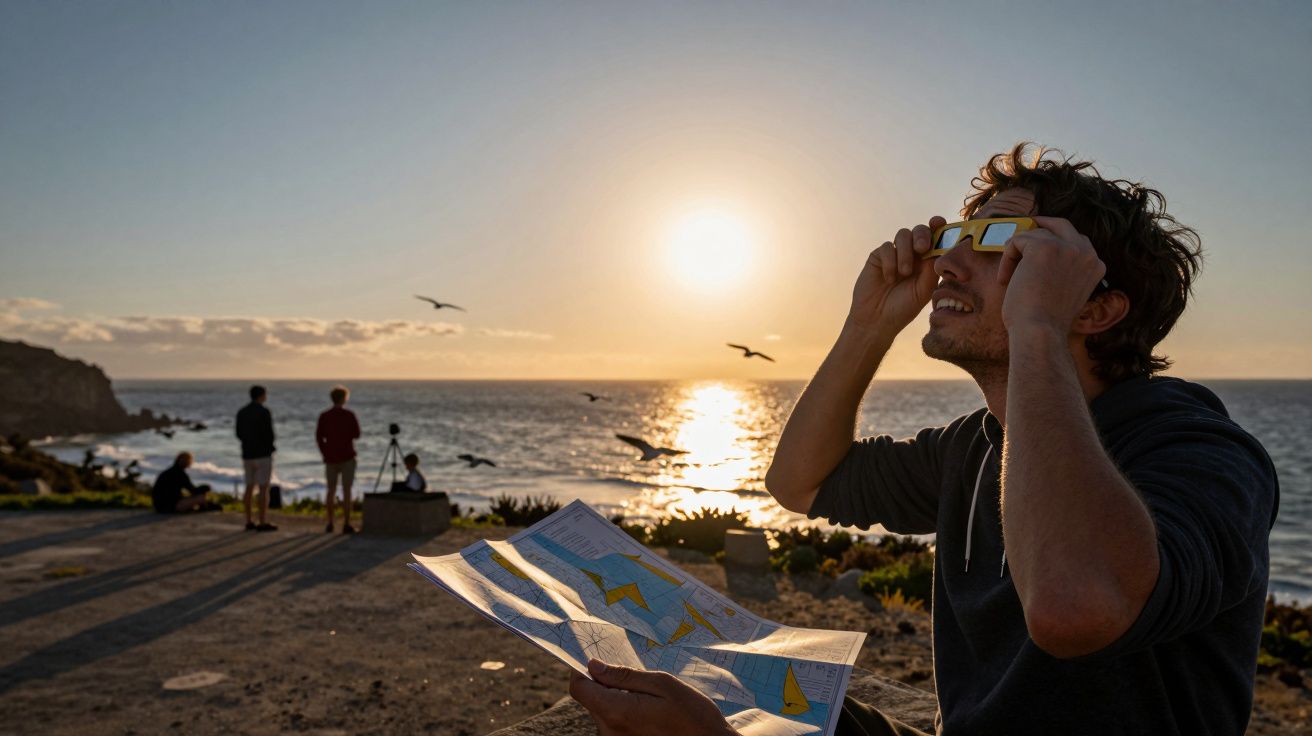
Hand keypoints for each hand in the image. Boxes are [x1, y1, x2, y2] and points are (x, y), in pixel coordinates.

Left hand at [569, 659, 736, 735]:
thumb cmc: (692, 715)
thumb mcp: (663, 684)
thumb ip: (625, 676)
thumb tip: (594, 666)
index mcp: (616, 711)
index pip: (579, 687)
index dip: (582, 670)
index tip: (597, 660)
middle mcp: (609, 731)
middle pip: (590, 700)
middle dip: (605, 684)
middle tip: (635, 679)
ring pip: (602, 712)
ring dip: (617, 701)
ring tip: (648, 700)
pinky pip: (613, 725)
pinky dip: (624, 714)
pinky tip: (649, 714)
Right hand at [848, 216, 944, 336]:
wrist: (877, 319)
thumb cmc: (903, 308)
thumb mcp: (923, 290)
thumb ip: (931, 268)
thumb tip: (940, 247)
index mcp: (927, 261)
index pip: (935, 238)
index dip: (938, 227)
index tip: (939, 222)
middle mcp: (912, 255)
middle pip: (919, 230)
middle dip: (922, 235)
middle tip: (922, 248)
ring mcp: (894, 254)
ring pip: (903, 235)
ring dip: (905, 252)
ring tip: (904, 272)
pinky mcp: (878, 257)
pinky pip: (886, 248)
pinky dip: (890, 262)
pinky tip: (888, 278)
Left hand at [998, 216, 1106, 335]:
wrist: (1040, 333)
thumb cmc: (1047, 323)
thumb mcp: (1065, 293)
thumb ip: (1063, 272)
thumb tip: (1042, 259)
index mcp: (1096, 265)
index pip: (1077, 241)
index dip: (1054, 242)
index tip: (1036, 249)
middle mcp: (1086, 253)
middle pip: (1061, 225)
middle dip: (1040, 225)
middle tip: (1021, 233)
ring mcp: (1067, 247)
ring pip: (1034, 235)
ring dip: (1016, 254)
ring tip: (1008, 278)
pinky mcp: (1044, 246)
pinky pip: (1017, 240)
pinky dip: (1006, 258)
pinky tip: (1004, 279)